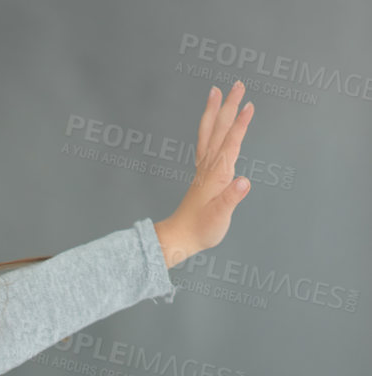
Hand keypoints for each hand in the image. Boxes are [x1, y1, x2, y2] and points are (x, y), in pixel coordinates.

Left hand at [160, 81, 254, 263]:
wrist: (181, 237)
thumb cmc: (201, 230)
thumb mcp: (220, 217)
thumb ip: (231, 199)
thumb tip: (244, 182)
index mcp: (217, 174)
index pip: (231, 144)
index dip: (240, 125)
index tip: (249, 105)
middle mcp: (209, 167)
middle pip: (220, 130)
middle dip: (229, 106)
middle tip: (238, 84)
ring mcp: (204, 168)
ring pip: (209, 132)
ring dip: (214, 110)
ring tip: (216, 90)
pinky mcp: (202, 172)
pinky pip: (205, 142)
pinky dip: (208, 126)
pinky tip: (211, 120)